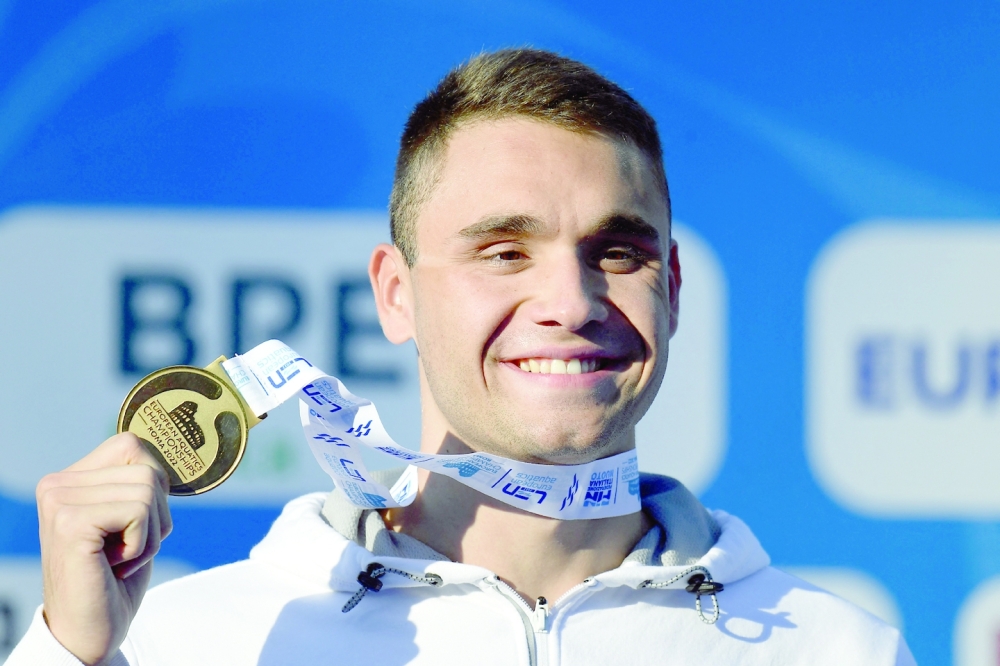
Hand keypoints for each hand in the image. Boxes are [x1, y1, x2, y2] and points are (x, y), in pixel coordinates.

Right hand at [36, 433, 171, 664]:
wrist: (91, 631)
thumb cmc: (116, 578)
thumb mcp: (132, 519)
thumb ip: (140, 482)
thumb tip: (176, 446)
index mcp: (70, 478)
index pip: (134, 446)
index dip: (153, 487)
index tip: (129, 527)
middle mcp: (57, 483)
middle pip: (148, 470)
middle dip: (155, 517)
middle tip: (125, 550)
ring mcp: (59, 501)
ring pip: (148, 491)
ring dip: (149, 534)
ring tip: (119, 559)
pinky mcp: (70, 522)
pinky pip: (139, 511)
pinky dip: (142, 545)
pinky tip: (113, 566)